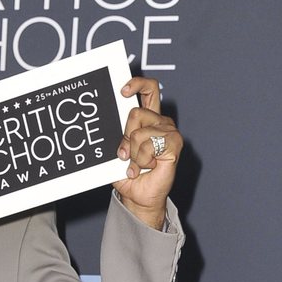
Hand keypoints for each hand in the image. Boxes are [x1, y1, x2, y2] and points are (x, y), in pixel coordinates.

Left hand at [112, 77, 182, 228]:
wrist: (140, 197)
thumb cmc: (130, 176)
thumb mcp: (118, 152)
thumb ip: (117, 137)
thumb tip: (107, 128)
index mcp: (149, 119)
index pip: (149, 90)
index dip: (137, 84)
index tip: (123, 91)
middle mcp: (160, 122)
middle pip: (136, 113)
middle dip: (125, 136)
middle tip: (126, 155)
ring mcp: (169, 132)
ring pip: (139, 133)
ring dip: (134, 153)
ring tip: (138, 164)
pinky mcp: (174, 143)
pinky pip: (149, 145)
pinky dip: (143, 159)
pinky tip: (147, 166)